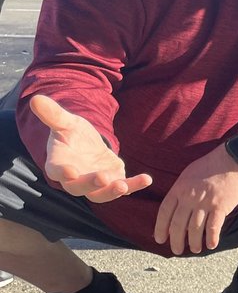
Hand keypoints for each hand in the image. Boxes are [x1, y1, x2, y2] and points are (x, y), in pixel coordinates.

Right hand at [31, 94, 151, 202]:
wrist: (88, 144)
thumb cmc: (72, 134)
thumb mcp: (65, 122)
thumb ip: (53, 114)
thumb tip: (36, 98)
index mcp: (58, 164)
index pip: (57, 171)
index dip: (63, 172)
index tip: (70, 172)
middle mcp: (75, 179)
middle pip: (79, 188)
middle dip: (90, 184)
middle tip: (101, 178)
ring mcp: (95, 184)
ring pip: (102, 194)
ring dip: (112, 191)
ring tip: (123, 186)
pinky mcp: (113, 182)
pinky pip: (124, 187)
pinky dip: (134, 185)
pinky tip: (147, 179)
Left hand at [153, 144, 237, 254]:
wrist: (232, 159)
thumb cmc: (210, 167)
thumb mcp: (188, 175)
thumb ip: (180, 191)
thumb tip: (174, 209)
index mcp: (179, 188)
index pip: (165, 212)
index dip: (161, 228)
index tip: (160, 239)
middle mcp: (190, 197)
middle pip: (178, 224)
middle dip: (175, 240)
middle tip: (176, 250)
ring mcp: (205, 202)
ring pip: (195, 229)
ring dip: (194, 242)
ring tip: (195, 249)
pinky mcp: (220, 206)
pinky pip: (213, 227)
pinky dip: (211, 238)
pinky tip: (210, 245)